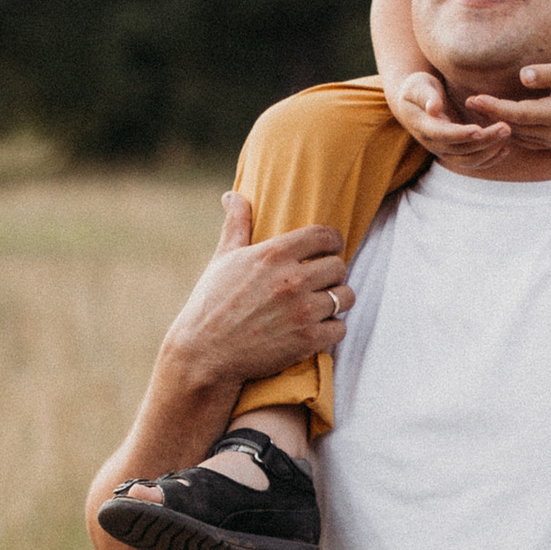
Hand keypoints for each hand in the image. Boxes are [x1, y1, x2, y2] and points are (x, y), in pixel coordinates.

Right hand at [161, 192, 353, 397]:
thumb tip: (232, 195)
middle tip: (321, 282)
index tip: (331, 248)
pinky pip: (341, 328)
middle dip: (333, 274)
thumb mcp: (223, 259)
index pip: (325, 235)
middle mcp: (292, 280)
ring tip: (321, 305)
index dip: (333, 241)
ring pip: (346, 297)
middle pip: (340, 266)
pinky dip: (332, 329)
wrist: (204, 354)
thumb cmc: (211, 304)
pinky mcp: (307, 341)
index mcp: (273, 255)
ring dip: (337, 301)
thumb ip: (236, 225)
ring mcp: (302, 311)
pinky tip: (316, 329)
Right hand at [386, 69, 513, 166]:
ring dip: (490, 150)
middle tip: (505, 127)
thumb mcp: (418, 86)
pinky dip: (489, 158)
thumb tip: (432, 108)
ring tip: (507, 131)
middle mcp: (433, 144)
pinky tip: (505, 149)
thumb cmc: (417, 88)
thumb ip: (426, 96)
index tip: (478, 130)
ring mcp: (444, 151)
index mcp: (422, 126)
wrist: (414, 103)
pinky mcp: (454, 152)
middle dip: (484, 140)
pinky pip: (473, 162)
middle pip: (460, 149)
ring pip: (468, 159)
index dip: (460, 134)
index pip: (442, 135)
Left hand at [459, 58, 550, 150]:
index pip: (516, 113)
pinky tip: (496, 121)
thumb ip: (546, 73)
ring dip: (497, 125)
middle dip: (489, 115)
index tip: (474, 98)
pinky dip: (510, 131)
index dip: (493, 107)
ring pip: (517, 136)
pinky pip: (525, 140)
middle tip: (468, 101)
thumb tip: (521, 76)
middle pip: (512, 127)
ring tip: (477, 110)